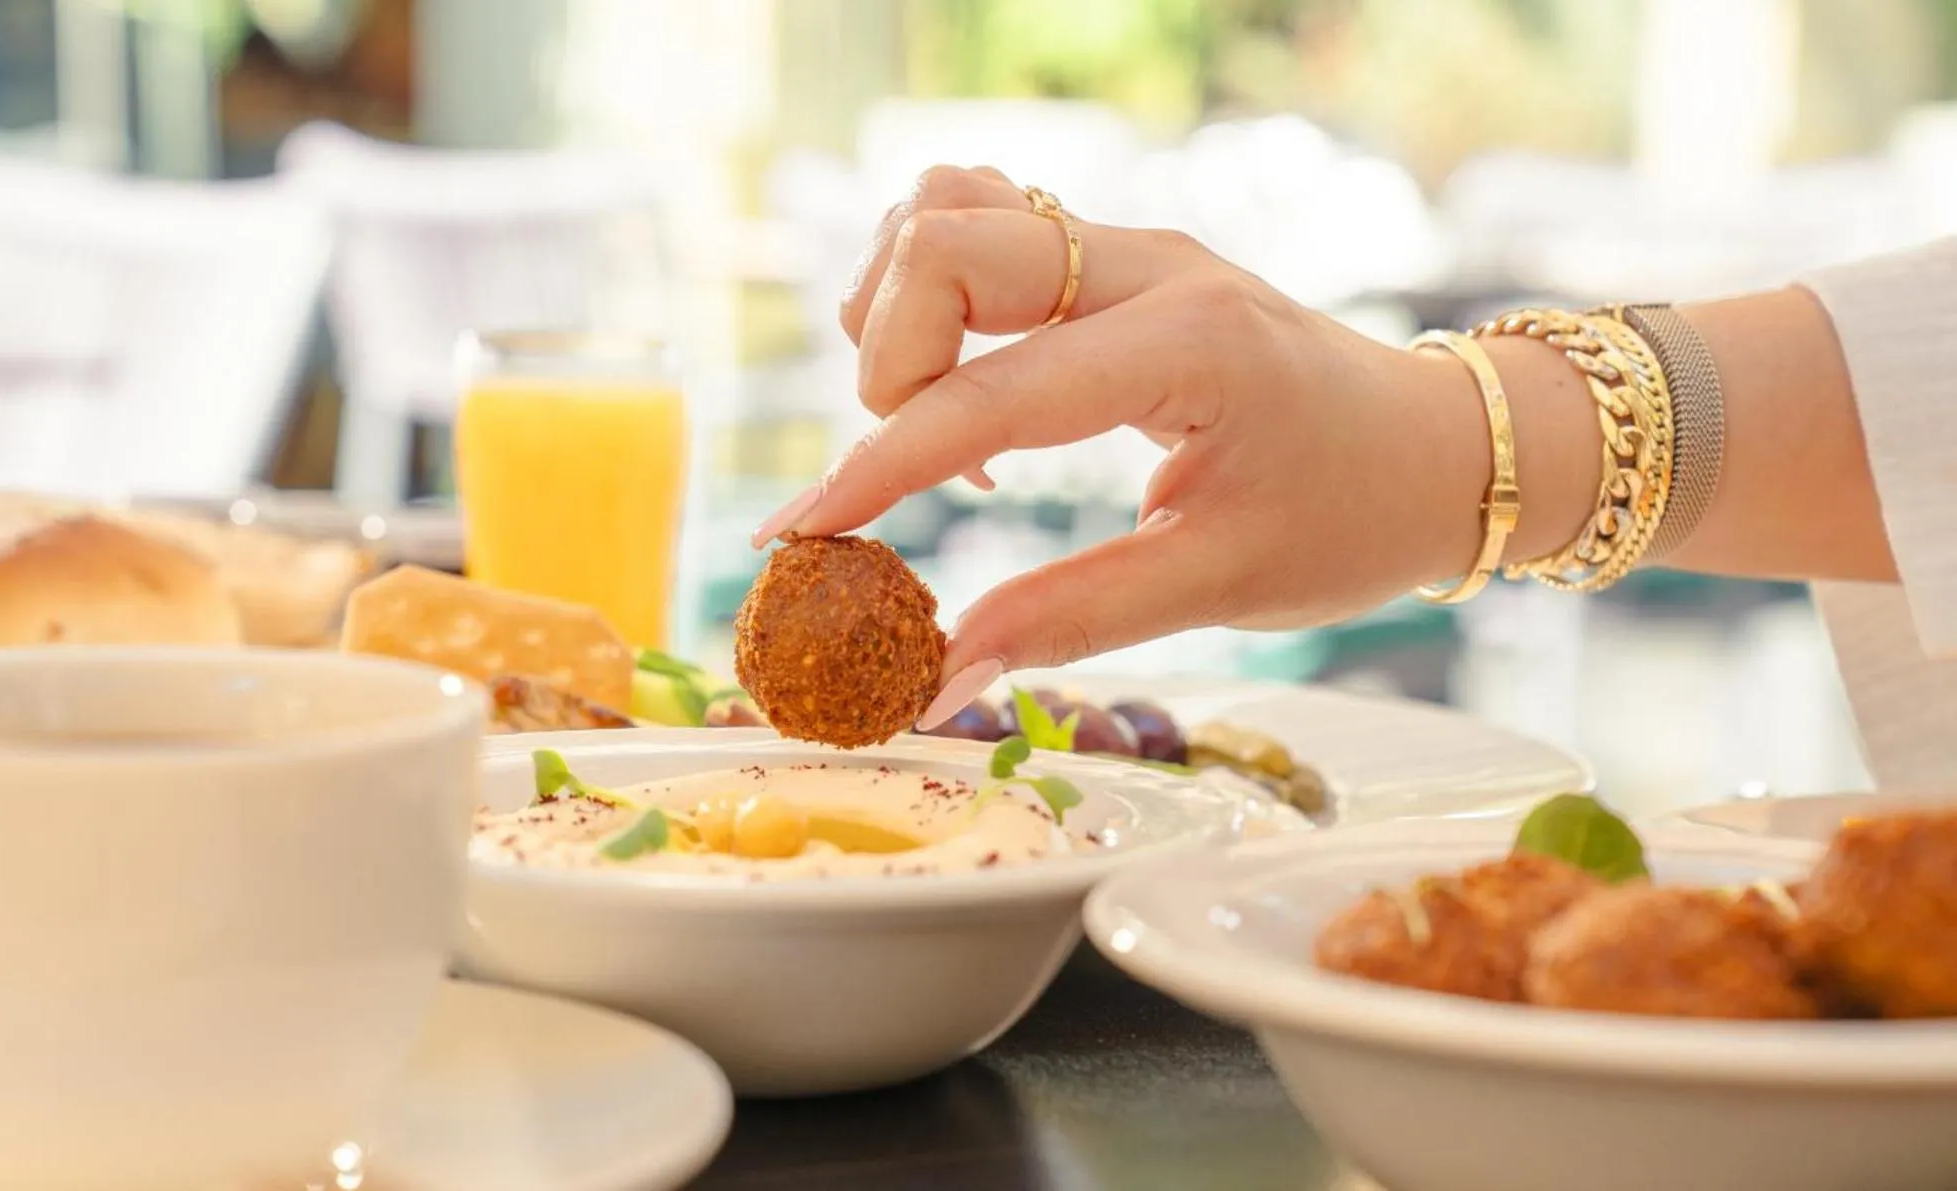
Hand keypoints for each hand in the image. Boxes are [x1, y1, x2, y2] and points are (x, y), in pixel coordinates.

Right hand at [750, 166, 1582, 725]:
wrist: (1436, 450)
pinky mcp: (1114, 255)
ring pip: (953, 208)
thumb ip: (1068, 621)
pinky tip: (964, 380)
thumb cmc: (1350, 518)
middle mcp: (1151, 266)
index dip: (878, 467)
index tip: (799, 533)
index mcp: (1190, 346)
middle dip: (887, 360)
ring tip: (933, 420)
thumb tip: (933, 676)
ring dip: (903, 309)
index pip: (991, 393)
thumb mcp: (1221, 585)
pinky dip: (934, 288)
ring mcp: (1130, 247)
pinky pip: (984, 221)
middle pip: (946, 242)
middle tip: (907, 470)